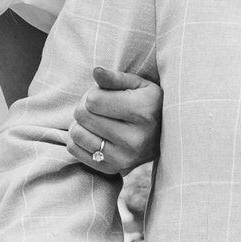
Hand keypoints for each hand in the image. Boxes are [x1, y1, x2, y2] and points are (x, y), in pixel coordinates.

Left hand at [66, 63, 161, 180]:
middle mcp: (135, 139)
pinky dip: (78, 139)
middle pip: (83, 116)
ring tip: (95, 120)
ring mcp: (124, 158)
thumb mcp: (139, 85)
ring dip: (80, 123)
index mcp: (143, 112)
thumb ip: (115, 78)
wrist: (165, 139)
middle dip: (85, 106)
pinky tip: (92, 134)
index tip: (104, 95)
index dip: (94, 93)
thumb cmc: (148, 105)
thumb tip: (96, 71)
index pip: (93, 100)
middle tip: (98, 107)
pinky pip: (75, 151)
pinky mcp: (112, 169)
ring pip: (76, 134)